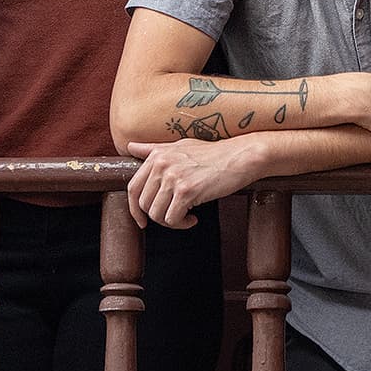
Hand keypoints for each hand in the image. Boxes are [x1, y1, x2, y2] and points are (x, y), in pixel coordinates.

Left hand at [125, 137, 262, 229]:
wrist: (240, 156)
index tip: (142, 220)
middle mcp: (161, 165)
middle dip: (157, 217)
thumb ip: (153, 149)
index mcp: (157, 155)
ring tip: (186, 216)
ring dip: (171, 222)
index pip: (133, 187)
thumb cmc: (212, 153)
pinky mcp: (186, 191)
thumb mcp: (180, 146)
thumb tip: (130, 147)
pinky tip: (194, 218)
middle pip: (144, 205)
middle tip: (174, 216)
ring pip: (157, 215)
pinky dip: (182, 224)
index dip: (134, 208)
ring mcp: (173, 177)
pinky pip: (173, 219)